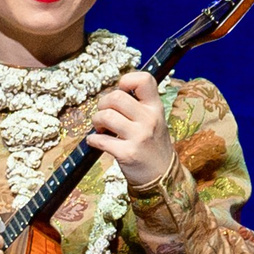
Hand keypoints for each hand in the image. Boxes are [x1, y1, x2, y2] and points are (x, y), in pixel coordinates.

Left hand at [85, 69, 173, 188]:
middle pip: (115, 97)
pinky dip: (92, 140)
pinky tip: (97, 142)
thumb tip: (112, 93)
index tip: (120, 92)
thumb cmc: (151, 143)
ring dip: (96, 122)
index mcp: (155, 107)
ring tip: (101, 128)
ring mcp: (139, 136)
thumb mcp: (153, 119)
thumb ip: (138, 105)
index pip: (144, 79)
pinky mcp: (128, 153)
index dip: (126, 81)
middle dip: (102, 105)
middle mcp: (149, 119)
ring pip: (105, 116)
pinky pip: (100, 139)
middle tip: (104, 115)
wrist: (161, 174)